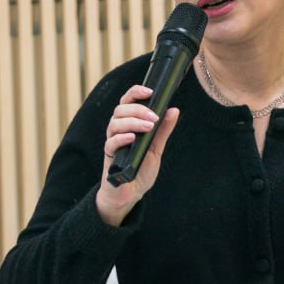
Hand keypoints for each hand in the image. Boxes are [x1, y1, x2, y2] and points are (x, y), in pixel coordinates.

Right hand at [95, 84, 179, 226]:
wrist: (130, 193)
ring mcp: (112, 143)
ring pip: (114, 123)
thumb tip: (173, 110)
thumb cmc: (140, 169)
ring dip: (133, 122)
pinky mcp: (110, 157)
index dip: (135, 92)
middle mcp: (117, 131)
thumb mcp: (156, 148)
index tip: (149, 91)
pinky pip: (111, 143)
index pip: (127, 102)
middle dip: (138, 109)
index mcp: (128, 125)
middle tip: (154, 117)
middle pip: (120, 110)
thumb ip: (163, 130)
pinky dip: (122, 138)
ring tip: (149, 127)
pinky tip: (133, 138)